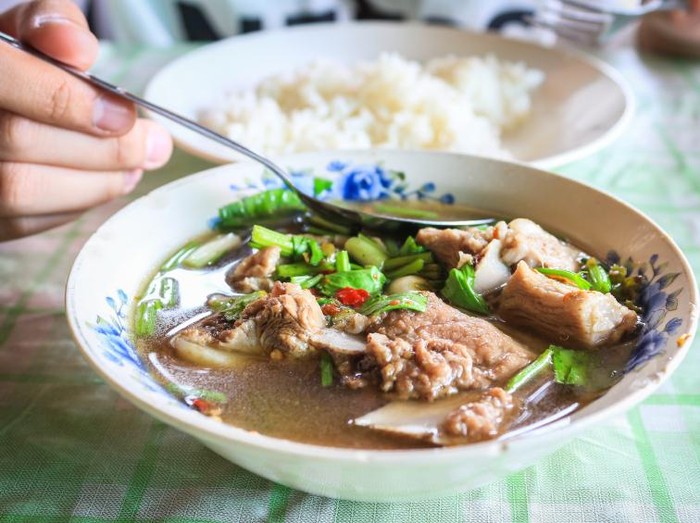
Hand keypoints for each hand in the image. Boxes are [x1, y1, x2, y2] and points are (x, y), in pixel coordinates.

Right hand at [0, 0, 172, 240]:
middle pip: (20, 140)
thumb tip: (79, 49)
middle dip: (101, 147)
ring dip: (96, 183)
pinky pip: (23, 221)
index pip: (6, 80)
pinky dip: (74, 204)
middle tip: (150, 146)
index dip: (70, 101)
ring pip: (21, 190)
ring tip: (134, 167)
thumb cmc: (13, 67)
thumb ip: (53, 24)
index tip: (123, 115)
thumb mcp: (27, 31)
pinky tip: (101, 184)